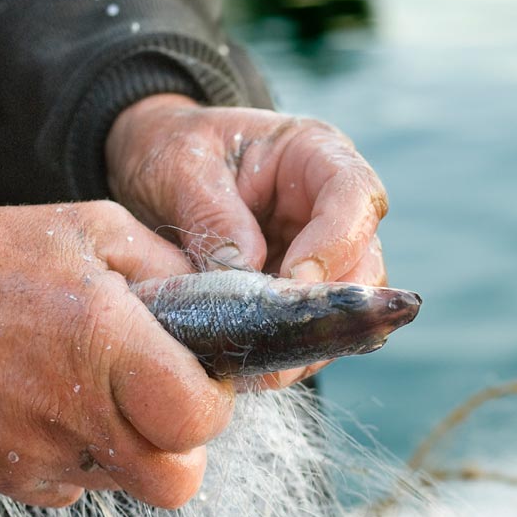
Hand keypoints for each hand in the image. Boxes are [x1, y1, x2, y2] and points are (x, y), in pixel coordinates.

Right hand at [0, 203, 234, 507]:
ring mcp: (35, 453)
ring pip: (126, 486)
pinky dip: (79, 456)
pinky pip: (73, 488)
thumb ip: (172, 269)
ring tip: (97, 391)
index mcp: (106, 344)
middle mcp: (73, 411)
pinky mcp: (3, 476)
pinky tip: (53, 405)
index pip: (200, 421)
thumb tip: (225, 307)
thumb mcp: (95, 229)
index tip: (196, 377)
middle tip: (161, 403)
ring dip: (130, 450)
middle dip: (182, 447)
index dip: (213, 403)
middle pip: (175, 483)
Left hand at [105, 94, 389, 386]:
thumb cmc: (171, 149)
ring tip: (265, 363)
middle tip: (280, 337)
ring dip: (311, 338)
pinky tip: (256, 367)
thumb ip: (213, 216)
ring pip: (347, 306)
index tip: (293, 281)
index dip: (336, 244)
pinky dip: (288, 352)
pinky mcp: (301, 293)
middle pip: (365, 261)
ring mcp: (322, 253)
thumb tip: (241, 275)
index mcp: (315, 155)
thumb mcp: (180, 166)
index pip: (355, 197)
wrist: (152, 168)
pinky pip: (312, 329)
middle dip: (329, 305)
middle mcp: (332, 207)